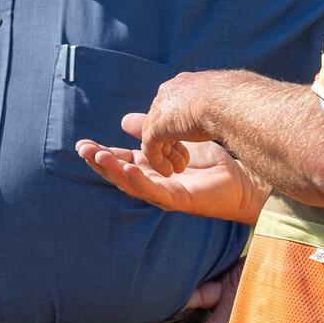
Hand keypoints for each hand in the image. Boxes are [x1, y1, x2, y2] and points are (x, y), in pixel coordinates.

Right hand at [75, 122, 266, 223]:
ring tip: (99, 158)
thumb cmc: (210, 162)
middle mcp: (154, 183)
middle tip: (83, 150)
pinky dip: (139, 181)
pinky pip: (154, 192)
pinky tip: (128, 170)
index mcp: (151, 169)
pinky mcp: (180, 201)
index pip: (120, 160)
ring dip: (113, 172)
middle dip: (100, 163)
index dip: (102, 154)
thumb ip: (151, 131)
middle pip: (121, 174)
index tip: (82, 144)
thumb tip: (124, 121)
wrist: (241, 178)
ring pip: (132, 184)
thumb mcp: (173, 139)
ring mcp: (165, 194)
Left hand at [135, 70, 226, 173]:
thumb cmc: (238, 101)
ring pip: (152, 134)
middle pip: (160, 119)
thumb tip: (233, 110)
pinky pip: (150, 147)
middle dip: (170, 141)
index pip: (173, 106)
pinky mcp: (157, 126)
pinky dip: (158, 161)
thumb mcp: (224, 101)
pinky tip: (170, 171)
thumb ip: (216, 105)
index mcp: (185, 83)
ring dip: (165, 153)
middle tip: (183, 158)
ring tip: (178, 168)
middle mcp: (169, 92)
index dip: (180, 126)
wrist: (231, 102)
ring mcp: (160, 108)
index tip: (191, 140)